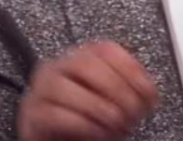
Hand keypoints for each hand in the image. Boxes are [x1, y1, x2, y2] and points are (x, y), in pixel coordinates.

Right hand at [18, 41, 159, 140]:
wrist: (53, 139)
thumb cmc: (84, 118)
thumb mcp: (108, 99)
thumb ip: (126, 89)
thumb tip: (149, 94)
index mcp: (81, 58)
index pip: (106, 50)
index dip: (131, 69)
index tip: (149, 92)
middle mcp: (58, 68)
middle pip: (86, 65)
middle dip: (116, 90)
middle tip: (133, 112)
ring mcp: (41, 90)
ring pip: (66, 88)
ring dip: (99, 109)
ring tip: (118, 125)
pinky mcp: (33, 115)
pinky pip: (55, 115)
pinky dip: (82, 124)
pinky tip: (99, 132)